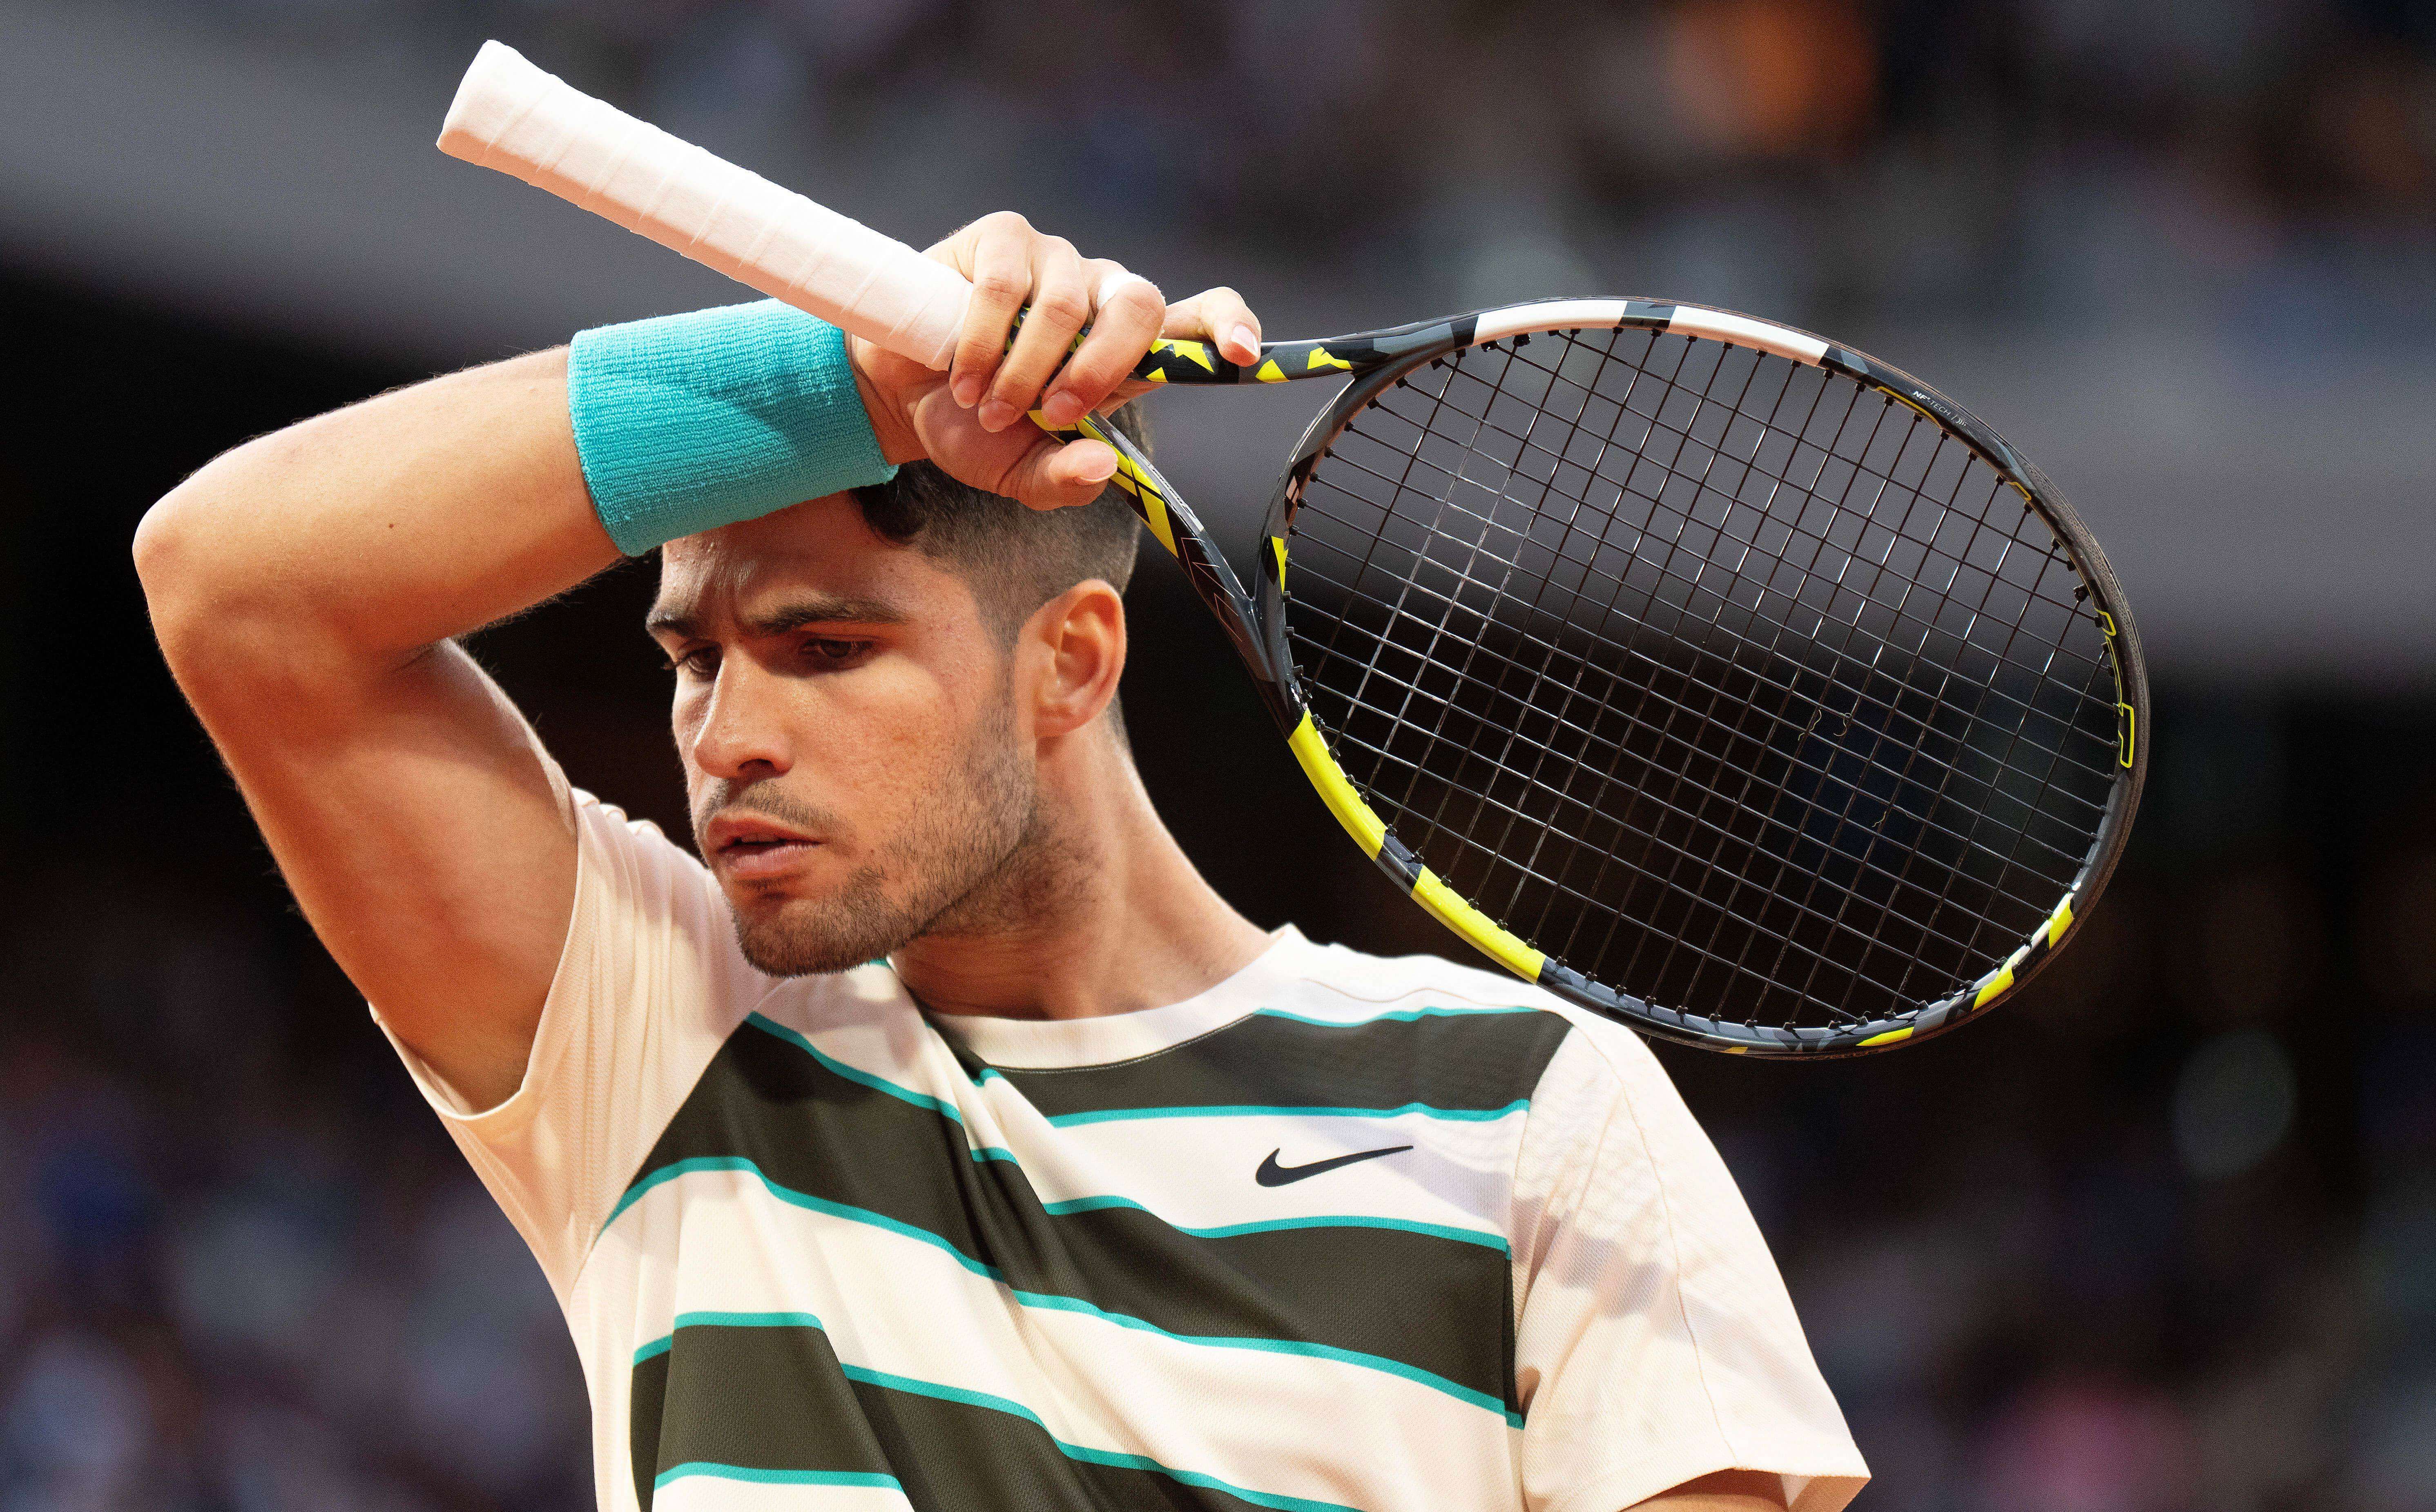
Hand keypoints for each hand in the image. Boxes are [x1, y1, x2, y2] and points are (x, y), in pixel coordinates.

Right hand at [849, 211, 1262, 510]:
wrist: (902, 396)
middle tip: (1052, 414)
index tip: (1242, 354)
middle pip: (1139, 306)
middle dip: (1098, 368)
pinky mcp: (1003, 238)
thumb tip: (1101, 468)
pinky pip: (1007, 284)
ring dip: (1023, 371)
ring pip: (1065, 306)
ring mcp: (1054, 260)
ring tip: (987, 405)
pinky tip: (962, 374)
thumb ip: (1066, 480)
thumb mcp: (1022, 473)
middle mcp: (1099, 294)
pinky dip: (983, 341)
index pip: (1197, 316)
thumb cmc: (974, 428)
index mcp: (1124, 348)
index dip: (1226, 325)